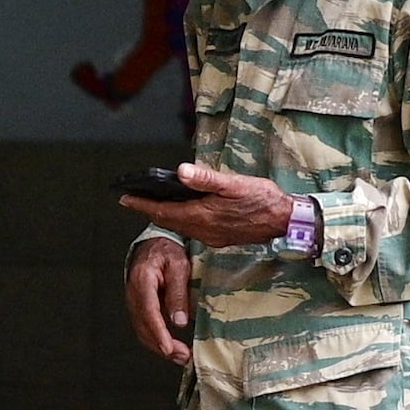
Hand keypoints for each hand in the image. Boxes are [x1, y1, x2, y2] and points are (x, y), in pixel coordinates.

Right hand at [127, 235, 190, 366]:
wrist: (154, 245)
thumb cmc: (167, 251)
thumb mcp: (179, 265)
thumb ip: (178, 292)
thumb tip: (179, 321)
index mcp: (142, 280)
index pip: (149, 312)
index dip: (158, 333)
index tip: (168, 349)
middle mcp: (133, 294)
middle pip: (143, 327)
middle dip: (162, 346)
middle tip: (182, 357)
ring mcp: (134, 302)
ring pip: (142, 331)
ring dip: (160, 347)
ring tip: (180, 357)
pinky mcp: (139, 308)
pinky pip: (145, 328)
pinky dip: (157, 340)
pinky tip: (171, 348)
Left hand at [135, 161, 296, 250]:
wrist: (285, 221)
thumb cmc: (263, 199)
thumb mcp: (235, 183)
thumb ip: (206, 178)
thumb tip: (180, 171)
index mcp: (203, 215)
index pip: (164, 211)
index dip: (142, 205)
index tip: (124, 198)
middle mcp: (203, 230)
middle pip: (168, 221)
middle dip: (148, 210)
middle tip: (131, 200)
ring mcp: (211, 236)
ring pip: (179, 227)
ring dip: (164, 217)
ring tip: (151, 205)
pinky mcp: (220, 238)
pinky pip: (192, 230)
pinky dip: (180, 221)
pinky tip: (181, 213)